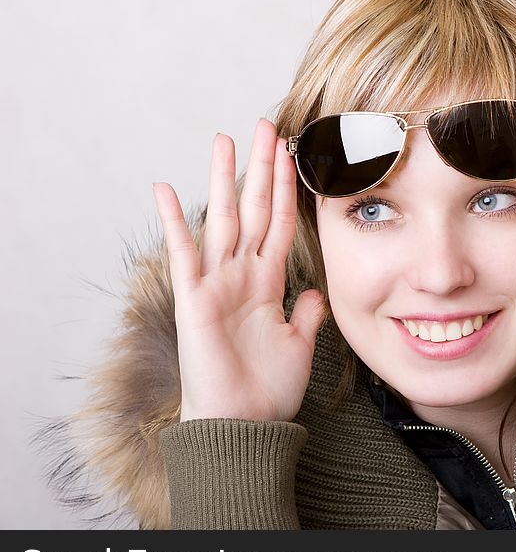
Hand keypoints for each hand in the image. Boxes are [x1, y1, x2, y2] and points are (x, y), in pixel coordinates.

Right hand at [153, 118, 326, 421]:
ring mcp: (217, 283)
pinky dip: (175, 222)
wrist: (244, 424)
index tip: (292, 154)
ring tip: (224, 140)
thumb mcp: (299, 343)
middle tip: (265, 126)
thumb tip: (314, 290)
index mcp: (269, 282)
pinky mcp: (194, 299)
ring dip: (224, 180)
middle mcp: (242, 275)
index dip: (287, 189)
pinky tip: (166, 189)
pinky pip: (184, 253)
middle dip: (260, 168)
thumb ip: (306, 313)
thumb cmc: (268, 389)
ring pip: (223, 220)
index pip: (281, 223)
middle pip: (254, 209)